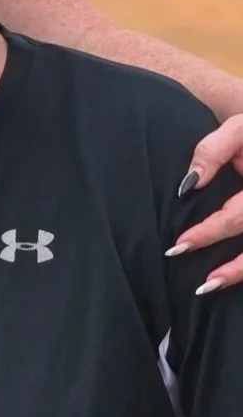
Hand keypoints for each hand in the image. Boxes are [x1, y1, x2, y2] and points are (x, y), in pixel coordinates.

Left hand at [168, 115, 242, 291]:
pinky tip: (229, 277)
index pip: (235, 218)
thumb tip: (189, 184)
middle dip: (227, 267)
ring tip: (210, 287)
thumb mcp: (241, 129)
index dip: (207, 233)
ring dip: (240, 274)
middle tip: (196, 281)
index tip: (179, 245)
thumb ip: (214, 150)